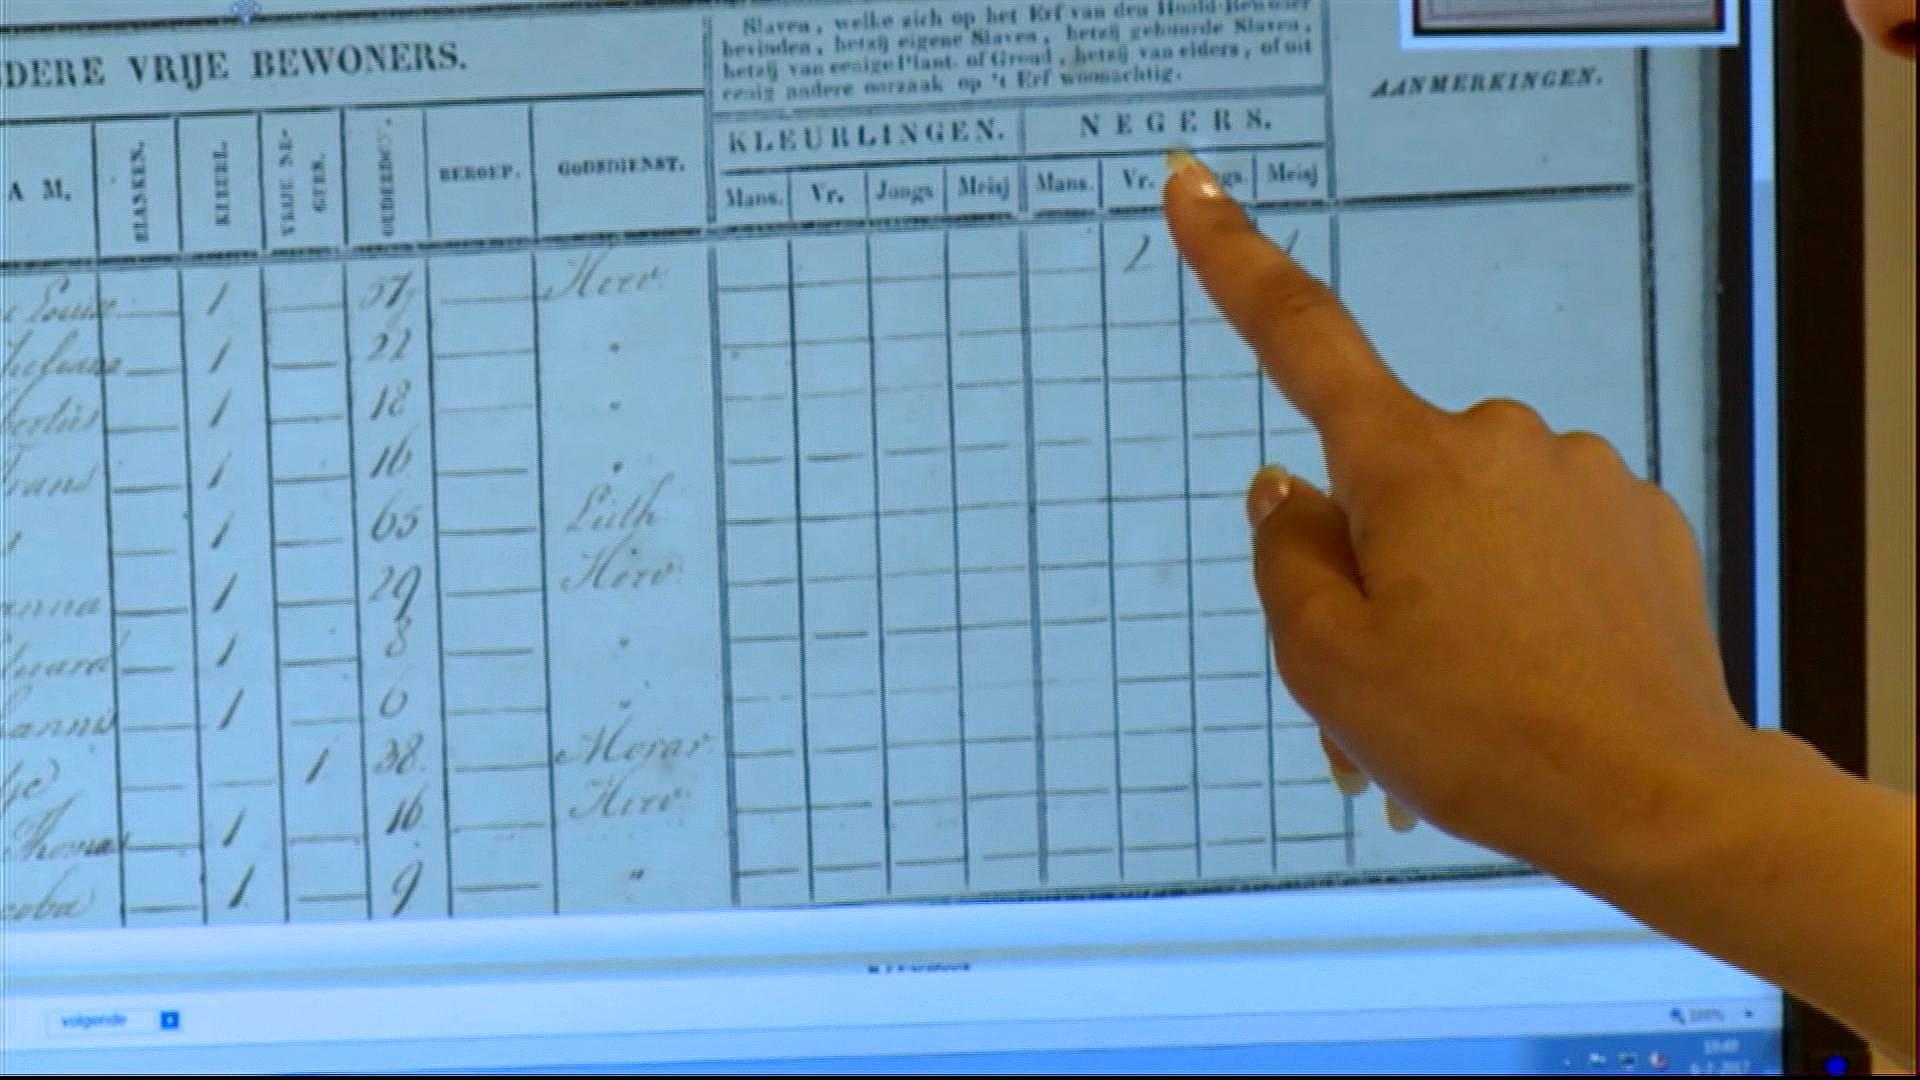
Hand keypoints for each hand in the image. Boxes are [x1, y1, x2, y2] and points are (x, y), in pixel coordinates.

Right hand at [1162, 152, 1759, 883]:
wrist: (1661, 798)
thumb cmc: (1481, 737)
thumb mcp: (1328, 664)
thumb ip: (1285, 557)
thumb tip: (1286, 491)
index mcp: (1410, 464)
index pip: (1300, 338)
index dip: (1232, 261)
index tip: (1190, 187)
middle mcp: (1500, 441)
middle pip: (1388, 483)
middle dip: (1372, 564)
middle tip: (1385, 680)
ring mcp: (1582, 475)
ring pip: (1469, 524)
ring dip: (1448, 597)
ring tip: (1466, 705)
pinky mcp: (1640, 520)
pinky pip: (1543, 544)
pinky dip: (1520, 605)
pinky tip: (1531, 684)